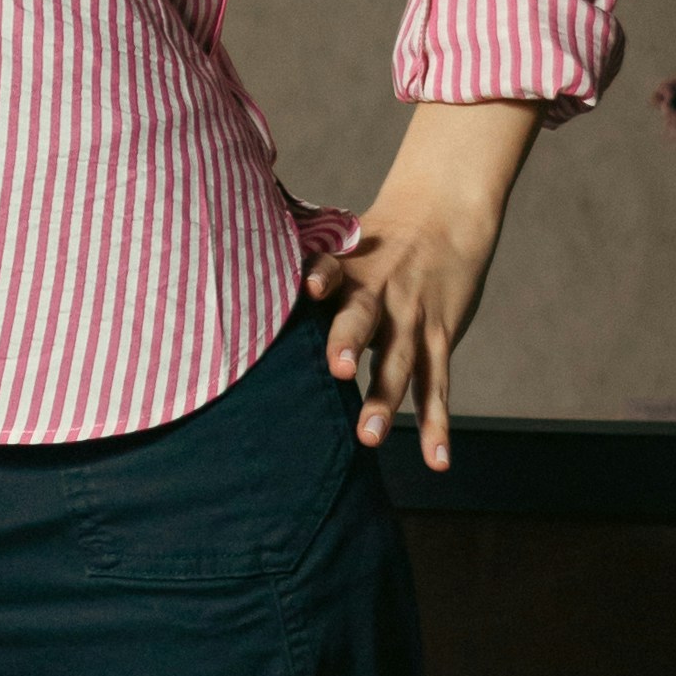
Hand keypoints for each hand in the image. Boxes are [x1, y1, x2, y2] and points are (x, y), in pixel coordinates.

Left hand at [302, 102, 542, 468]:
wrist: (445, 215)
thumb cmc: (375, 244)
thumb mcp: (341, 246)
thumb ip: (303, 275)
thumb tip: (231, 298)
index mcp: (349, 267)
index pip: (331, 266)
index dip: (320, 275)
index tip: (310, 285)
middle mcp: (380, 292)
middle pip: (363, 316)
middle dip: (348, 342)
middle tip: (335, 369)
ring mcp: (412, 319)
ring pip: (400, 362)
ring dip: (385, 400)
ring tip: (368, 437)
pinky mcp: (441, 339)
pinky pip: (438, 386)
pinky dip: (436, 425)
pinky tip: (436, 459)